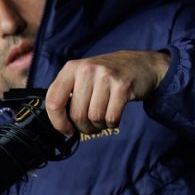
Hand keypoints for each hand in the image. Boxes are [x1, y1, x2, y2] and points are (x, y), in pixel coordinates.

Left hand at [44, 50, 170, 135]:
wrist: (140, 64)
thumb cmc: (107, 76)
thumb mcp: (84, 76)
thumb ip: (69, 93)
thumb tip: (61, 123)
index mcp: (72, 68)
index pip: (53, 100)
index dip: (58, 121)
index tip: (66, 130)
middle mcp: (87, 70)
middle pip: (76, 114)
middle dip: (83, 127)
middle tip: (89, 127)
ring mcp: (106, 77)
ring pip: (94, 117)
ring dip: (98, 126)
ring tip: (102, 121)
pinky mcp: (123, 87)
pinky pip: (111, 117)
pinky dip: (112, 124)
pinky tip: (113, 118)